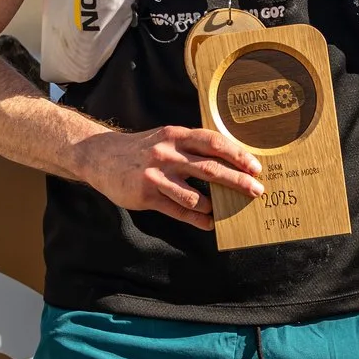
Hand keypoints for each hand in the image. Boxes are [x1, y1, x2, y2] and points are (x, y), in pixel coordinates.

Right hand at [73, 125, 264, 229]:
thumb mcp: (167, 138)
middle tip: (257, 191)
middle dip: (237, 181)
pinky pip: (177, 210)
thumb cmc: (143, 149)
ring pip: (194, 195)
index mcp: (176, 136)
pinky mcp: (146, 195)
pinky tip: (208, 223)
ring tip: (225, 211)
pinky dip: (196, 218)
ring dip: (213, 205)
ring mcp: (156, 175)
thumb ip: (193, 146)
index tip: (256, 167)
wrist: (101, 157)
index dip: (237, 155)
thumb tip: (229, 160)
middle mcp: (167, 153)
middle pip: (210, 168)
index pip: (213, 142)